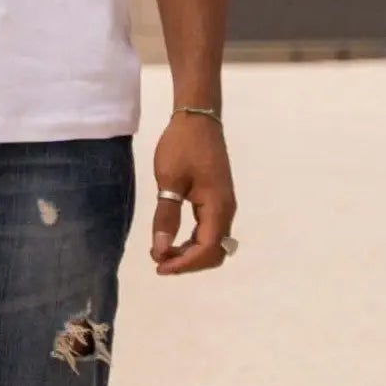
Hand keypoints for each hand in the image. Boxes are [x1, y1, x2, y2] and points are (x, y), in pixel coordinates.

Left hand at [150, 110, 236, 274]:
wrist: (197, 119)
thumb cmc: (182, 146)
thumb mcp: (169, 180)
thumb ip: (166, 216)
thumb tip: (162, 249)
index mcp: (218, 207)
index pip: (207, 249)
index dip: (184, 263)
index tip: (159, 266)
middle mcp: (226, 211)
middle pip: (214, 252)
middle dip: (188, 262)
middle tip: (158, 260)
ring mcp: (223, 206)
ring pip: (212, 243)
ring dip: (190, 253)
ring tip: (162, 252)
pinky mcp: (217, 200)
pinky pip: (209, 231)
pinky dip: (192, 241)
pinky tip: (172, 239)